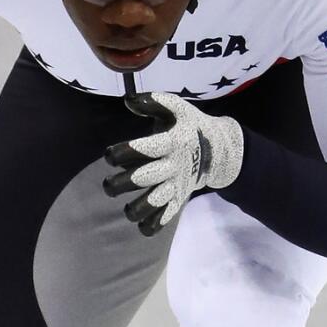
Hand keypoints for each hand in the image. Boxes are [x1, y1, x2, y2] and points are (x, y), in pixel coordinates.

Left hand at [103, 93, 243, 234]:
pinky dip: (154, 224)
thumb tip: (128, 100)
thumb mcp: (176, 108)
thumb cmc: (189, 125)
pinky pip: (167, 215)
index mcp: (171, 141)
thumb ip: (153, 102)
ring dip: (137, 209)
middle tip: (108, 185)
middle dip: (122, 184)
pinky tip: (141, 226)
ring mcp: (177, 183)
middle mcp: (173, 164)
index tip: (108, 155)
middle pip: (145, 178)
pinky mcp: (180, 197)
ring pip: (156, 202)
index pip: (146, 149)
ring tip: (127, 208)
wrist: (218, 148)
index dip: (124, 153)